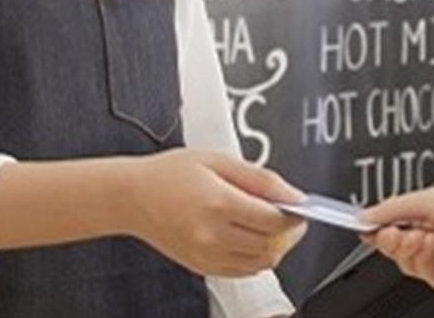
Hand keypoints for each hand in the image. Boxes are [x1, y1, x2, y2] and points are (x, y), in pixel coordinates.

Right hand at [127, 149, 307, 277]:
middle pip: (271, 245)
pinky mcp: (201, 267)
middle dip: (289, 232)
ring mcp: (206, 255)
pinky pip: (243, 271)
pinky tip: (253, 239)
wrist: (133, 197)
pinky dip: (257, 259)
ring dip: (276, 247)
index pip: (274, 221)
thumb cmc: (171, 174)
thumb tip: (293, 195)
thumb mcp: (219, 161)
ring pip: (260, 263)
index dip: (295, 215)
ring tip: (272, 227)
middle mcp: (212, 234)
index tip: (300, 207)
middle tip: (290, 216)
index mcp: (219, 203)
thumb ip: (261, 179)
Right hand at [359, 187, 433, 306]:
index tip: (365, 223)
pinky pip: (424, 275)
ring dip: (407, 248)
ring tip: (420, 238)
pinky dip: (421, 261)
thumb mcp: (432, 199)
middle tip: (390, 232)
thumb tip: (365, 215)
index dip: (383, 223)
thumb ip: (394, 208)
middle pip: (401, 243)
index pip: (401, 220)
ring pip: (409, 260)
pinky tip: (430, 248)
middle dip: (392, 236)